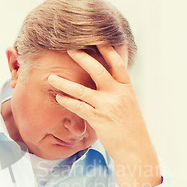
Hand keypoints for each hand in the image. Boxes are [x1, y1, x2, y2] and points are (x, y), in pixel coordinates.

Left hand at [48, 45, 161, 186]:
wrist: (135, 149)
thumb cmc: (131, 128)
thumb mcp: (128, 105)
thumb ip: (118, 92)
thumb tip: (106, 81)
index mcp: (126, 88)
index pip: (117, 63)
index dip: (106, 49)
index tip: (96, 38)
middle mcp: (118, 94)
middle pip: (97, 70)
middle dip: (82, 57)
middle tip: (69, 49)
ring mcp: (107, 106)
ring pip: (81, 90)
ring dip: (64, 83)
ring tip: (51, 77)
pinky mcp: (98, 119)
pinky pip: (78, 107)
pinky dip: (66, 101)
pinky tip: (58, 97)